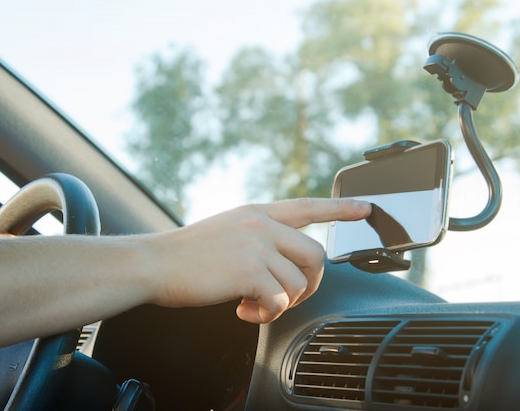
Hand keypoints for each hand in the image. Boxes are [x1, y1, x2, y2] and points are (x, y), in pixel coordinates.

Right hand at [145, 198, 370, 323]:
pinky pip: (279, 299)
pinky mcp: (248, 270)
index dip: (339, 208)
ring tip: (256, 305)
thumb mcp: (226, 230)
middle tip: (285, 296)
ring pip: (298, 281)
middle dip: (309, 283)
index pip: (306, 206)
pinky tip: (245, 311)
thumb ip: (257, 237)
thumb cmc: (186, 254)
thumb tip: (282, 261)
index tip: (365, 209)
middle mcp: (261, 225)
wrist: (154, 263)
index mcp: (256, 213)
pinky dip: (267, 313)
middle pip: (315, 254)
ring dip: (282, 303)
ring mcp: (256, 245)